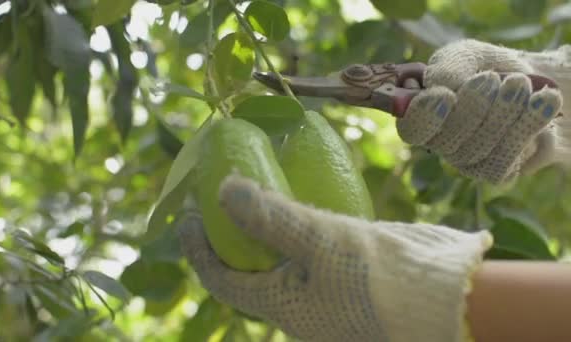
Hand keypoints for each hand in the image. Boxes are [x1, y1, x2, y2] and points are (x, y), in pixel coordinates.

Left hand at [178, 175, 490, 341]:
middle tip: (222, 187)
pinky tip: (304, 187)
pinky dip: (300, 216)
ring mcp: (324, 284)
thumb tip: (222, 190)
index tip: (187, 211)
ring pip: (280, 248)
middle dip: (229, 226)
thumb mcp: (319, 244)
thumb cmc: (379, 281)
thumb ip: (270, 218)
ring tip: (258, 180)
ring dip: (265, 217)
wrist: (451, 299)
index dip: (197, 245)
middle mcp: (297, 298)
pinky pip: (312, 241)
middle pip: (247, 260)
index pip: (221, 276)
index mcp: (280, 304)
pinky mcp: (349, 266)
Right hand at [396, 40, 562, 182]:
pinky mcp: (495, 172)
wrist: (531, 85)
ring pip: (478, 149)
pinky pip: (506, 158)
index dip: (424, 117)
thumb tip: (444, 87)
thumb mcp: (466, 55)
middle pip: (447, 141)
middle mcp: (439, 144)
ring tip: (521, 82)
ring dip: (504, 112)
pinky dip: (528, 125)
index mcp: (422, 115)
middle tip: (493, 78)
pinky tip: (544, 101)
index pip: (412, 129)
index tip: (445, 95)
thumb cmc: (487, 67)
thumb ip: (448, 67)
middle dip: (474, 107)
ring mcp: (466, 162)